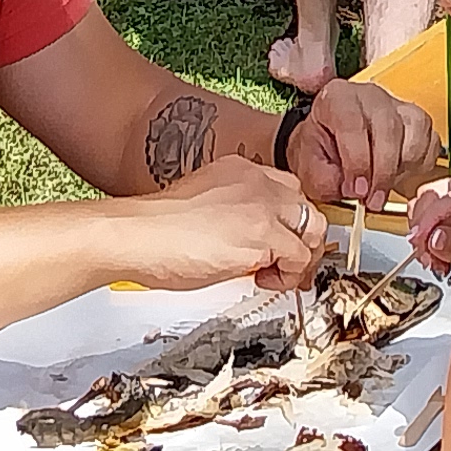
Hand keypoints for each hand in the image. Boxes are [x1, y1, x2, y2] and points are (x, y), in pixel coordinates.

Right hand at [106, 155, 325, 293]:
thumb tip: (248, 246)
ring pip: (313, 228)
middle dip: (303, 239)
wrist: (137, 235)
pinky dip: (290, 275)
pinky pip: (300, 257)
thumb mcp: (202, 208)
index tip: (281, 242)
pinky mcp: (263, 234)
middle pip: (306, 206)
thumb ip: (232, 216)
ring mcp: (262, 205)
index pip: (286, 190)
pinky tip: (264, 280)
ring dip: (301, 258)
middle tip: (287, 265)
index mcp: (238, 170)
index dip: (288, 221)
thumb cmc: (156, 230)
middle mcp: (256, 180)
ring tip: (277, 275)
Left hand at [286, 81, 438, 209]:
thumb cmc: (321, 151)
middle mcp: (370, 97)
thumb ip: (322, 177)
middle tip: (372, 200)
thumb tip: (349, 187)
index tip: (357, 190)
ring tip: (383, 187)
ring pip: (415, 132)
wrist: (332, 145)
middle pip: (388, 127)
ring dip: (402, 169)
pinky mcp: (418, 121)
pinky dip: (419, 166)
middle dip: (382, 172)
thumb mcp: (308, 166)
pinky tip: (399, 176)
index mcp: (337, 99)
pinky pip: (431, 142)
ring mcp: (398, 106)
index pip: (352, 123)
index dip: (357, 161)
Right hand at [404, 175, 450, 276]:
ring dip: (424, 231)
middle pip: (436, 193)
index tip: (419, 240)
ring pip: (430, 202)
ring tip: (432, 259)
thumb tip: (435, 237)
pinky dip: (429, 234)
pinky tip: (435, 255)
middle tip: (424, 253)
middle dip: (423, 223)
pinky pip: (435, 214)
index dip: (430, 218)